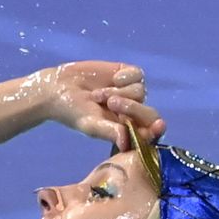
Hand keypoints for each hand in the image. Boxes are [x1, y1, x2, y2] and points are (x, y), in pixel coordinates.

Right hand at [34, 62, 165, 150]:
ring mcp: (131, 93)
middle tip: (111, 104)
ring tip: (98, 95)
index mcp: (126, 131)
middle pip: (149, 113)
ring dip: (118, 92)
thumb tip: (127, 143)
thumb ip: (109, 132)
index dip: (155, 131)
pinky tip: (111, 79)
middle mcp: (132, 113)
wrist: (60, 87)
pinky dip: (124, 77)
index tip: (158, 126)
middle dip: (133, 108)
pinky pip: (137, 75)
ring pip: (140, 92)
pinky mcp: (127, 74)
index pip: (148, 134)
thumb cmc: (73, 112)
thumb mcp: (90, 125)